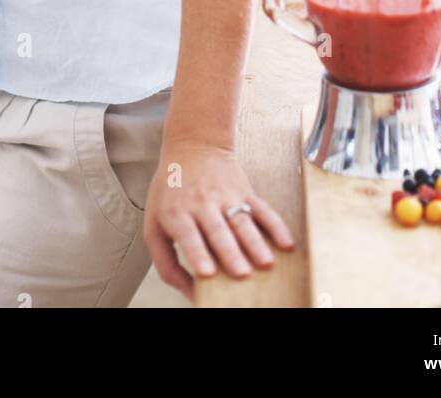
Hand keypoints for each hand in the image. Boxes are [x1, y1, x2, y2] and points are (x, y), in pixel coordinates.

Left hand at [143, 139, 294, 301]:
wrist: (193, 146)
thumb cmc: (170, 191)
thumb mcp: (154, 223)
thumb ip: (165, 262)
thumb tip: (188, 295)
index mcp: (177, 213)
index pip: (189, 236)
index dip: (198, 253)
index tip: (207, 273)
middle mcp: (203, 204)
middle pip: (219, 232)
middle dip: (231, 253)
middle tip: (242, 274)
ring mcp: (226, 196)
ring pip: (242, 222)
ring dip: (255, 243)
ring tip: (266, 263)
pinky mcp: (245, 192)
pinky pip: (263, 209)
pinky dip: (276, 226)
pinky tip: (286, 243)